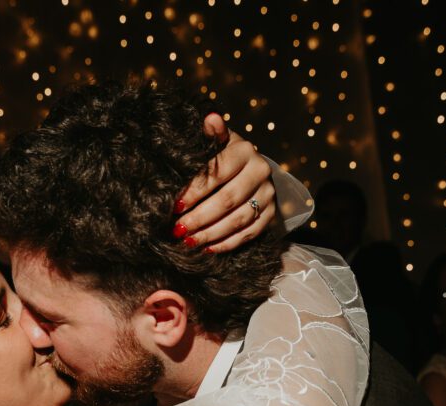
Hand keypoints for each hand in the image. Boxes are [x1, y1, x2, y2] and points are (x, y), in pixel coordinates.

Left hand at [172, 115, 276, 252]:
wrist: (250, 171)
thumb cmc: (222, 157)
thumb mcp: (215, 144)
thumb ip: (210, 136)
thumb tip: (209, 118)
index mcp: (244, 151)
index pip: (218, 173)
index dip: (195, 191)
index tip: (174, 206)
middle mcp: (260, 171)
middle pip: (227, 200)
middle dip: (199, 217)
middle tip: (177, 229)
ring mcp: (268, 194)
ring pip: (238, 220)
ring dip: (210, 234)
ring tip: (188, 241)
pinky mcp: (271, 215)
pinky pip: (248, 234)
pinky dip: (226, 244)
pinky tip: (207, 248)